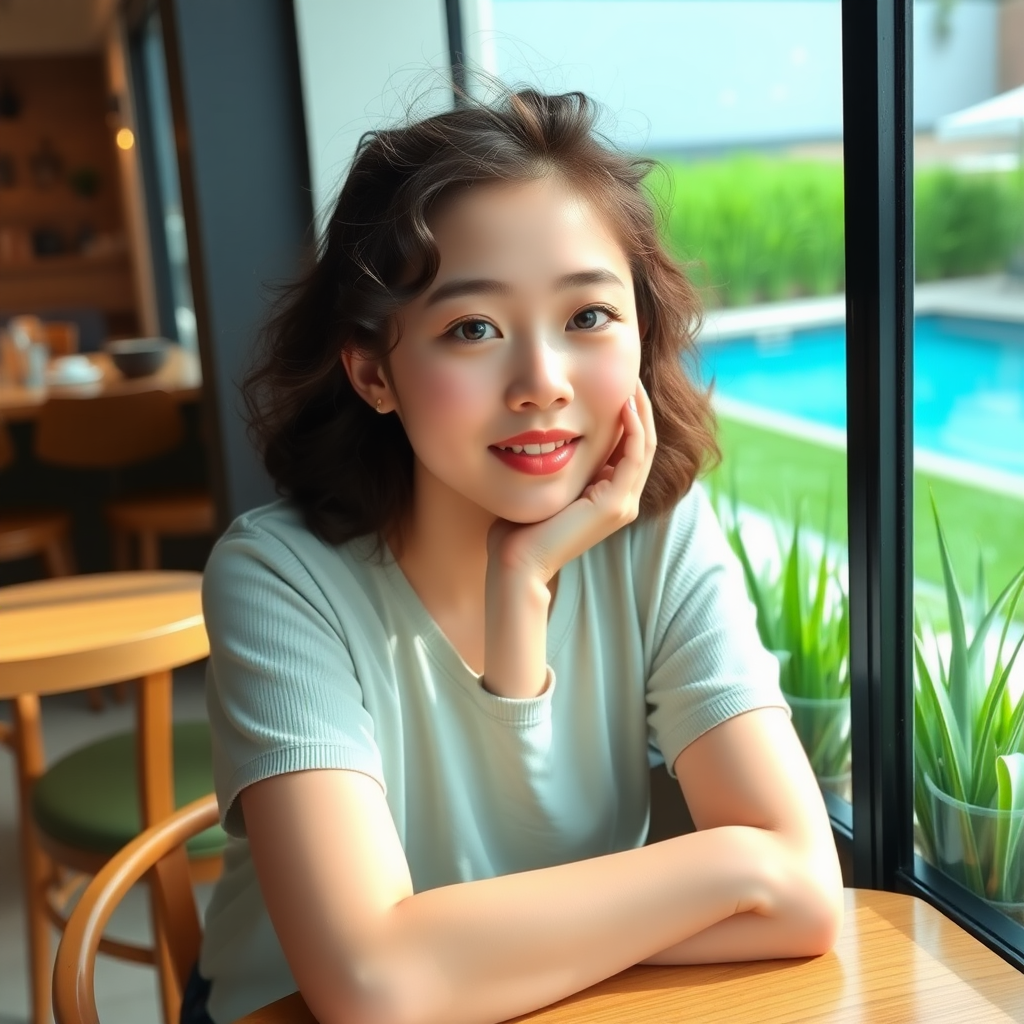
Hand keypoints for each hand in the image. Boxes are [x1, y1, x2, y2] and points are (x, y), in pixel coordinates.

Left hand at [487, 378, 656, 585]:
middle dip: (639, 406)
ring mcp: (622, 503)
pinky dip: (633, 427)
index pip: (628, 446)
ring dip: (640, 411)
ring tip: (632, 381)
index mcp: (607, 495)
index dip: (627, 414)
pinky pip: (634, 455)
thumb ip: (554, 461)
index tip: (615, 383)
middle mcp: (622, 500)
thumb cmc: (518, 527)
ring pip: (645, 445)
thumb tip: (543, 431)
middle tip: (632, 374)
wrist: (518, 561)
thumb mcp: (543, 483)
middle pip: (643, 442)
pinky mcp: (615, 504)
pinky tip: (623, 403)